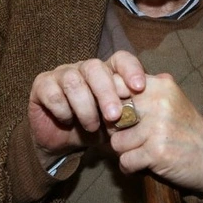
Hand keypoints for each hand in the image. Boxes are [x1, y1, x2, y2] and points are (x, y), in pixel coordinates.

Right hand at [28, 50, 145, 167]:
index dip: (130, 69)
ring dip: (85, 105)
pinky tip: (67, 120)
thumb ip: (134, 109)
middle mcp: (84, 68)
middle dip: (106, 92)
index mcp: (107, 71)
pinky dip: (61, 108)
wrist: (63, 143)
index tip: (139, 87)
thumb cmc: (96, 129)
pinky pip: (52, 91)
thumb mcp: (118, 123)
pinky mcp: (42, 85)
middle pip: (96, 67)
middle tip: (115, 116)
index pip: (120, 58)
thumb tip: (161, 95)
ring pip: (73, 79)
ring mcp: (62, 74)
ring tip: (92, 125)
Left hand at [110, 74, 202, 193]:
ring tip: (140, 152)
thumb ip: (144, 92)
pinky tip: (142, 165)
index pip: (117, 83)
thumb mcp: (170, 99)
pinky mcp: (157, 151)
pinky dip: (130, 167)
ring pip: (116, 141)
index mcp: (160, 86)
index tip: (118, 113)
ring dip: (125, 151)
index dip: (111, 101)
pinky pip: (126, 160)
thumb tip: (106, 90)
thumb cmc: (185, 129)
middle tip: (129, 137)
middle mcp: (159, 102)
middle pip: (113, 114)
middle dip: (116, 129)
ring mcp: (158, 127)